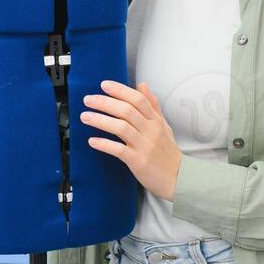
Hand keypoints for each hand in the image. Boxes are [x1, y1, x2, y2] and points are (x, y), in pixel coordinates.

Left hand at [82, 80, 182, 199]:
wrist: (178, 178)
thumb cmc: (168, 152)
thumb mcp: (163, 125)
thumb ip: (152, 105)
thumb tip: (142, 85)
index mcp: (155, 120)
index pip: (138, 99)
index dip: (120, 90)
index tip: (104, 85)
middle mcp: (151, 130)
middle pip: (127, 111)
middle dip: (105, 103)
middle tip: (88, 99)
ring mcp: (145, 146)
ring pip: (121, 128)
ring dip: (101, 120)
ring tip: (85, 116)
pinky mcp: (138, 161)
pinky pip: (119, 150)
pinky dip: (104, 144)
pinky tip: (92, 141)